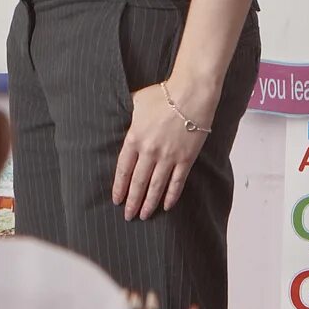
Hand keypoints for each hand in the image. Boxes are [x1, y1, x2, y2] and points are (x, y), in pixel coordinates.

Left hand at [112, 82, 211, 221]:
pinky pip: (177, 182)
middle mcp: (150, 151)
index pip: (123, 169)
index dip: (120, 187)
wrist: (191, 93)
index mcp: (135, 138)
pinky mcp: (186, 158)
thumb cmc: (164, 94)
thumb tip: (121, 118)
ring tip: (144, 216)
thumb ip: (129, 116)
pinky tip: (167, 205)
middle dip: (132, 201)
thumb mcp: (137, 102)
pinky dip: (172, 195)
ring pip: (156, 186)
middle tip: (128, 216)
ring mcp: (169, 157)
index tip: (117, 200)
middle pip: (138, 182)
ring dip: (149, 203)